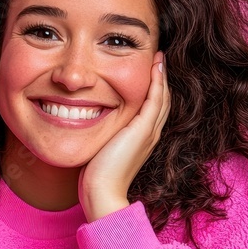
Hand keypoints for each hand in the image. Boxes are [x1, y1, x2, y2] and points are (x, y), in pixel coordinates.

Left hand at [78, 51, 169, 222]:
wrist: (102, 192)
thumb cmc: (95, 175)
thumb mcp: (100, 147)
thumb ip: (101, 134)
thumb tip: (85, 122)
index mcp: (141, 137)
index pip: (151, 107)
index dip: (152, 88)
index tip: (149, 69)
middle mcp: (149, 133)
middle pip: (161, 99)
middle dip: (160, 78)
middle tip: (158, 57)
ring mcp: (149, 131)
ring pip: (162, 97)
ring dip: (161, 75)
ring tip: (159, 57)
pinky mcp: (143, 130)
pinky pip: (156, 99)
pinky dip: (158, 81)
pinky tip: (157, 66)